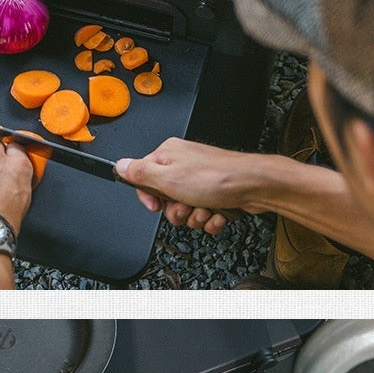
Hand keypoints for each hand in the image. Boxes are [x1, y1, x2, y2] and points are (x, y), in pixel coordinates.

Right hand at [115, 138, 270, 234]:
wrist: (254, 186)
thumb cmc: (217, 177)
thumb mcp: (168, 178)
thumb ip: (140, 172)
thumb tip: (119, 165)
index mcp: (168, 155)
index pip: (143, 177)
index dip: (149, 197)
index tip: (157, 206)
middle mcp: (184, 164)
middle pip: (166, 198)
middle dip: (176, 211)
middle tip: (187, 206)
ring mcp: (201, 179)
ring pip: (186, 209)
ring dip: (195, 216)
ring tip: (205, 208)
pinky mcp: (216, 193)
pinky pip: (204, 213)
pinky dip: (210, 218)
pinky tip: (217, 212)